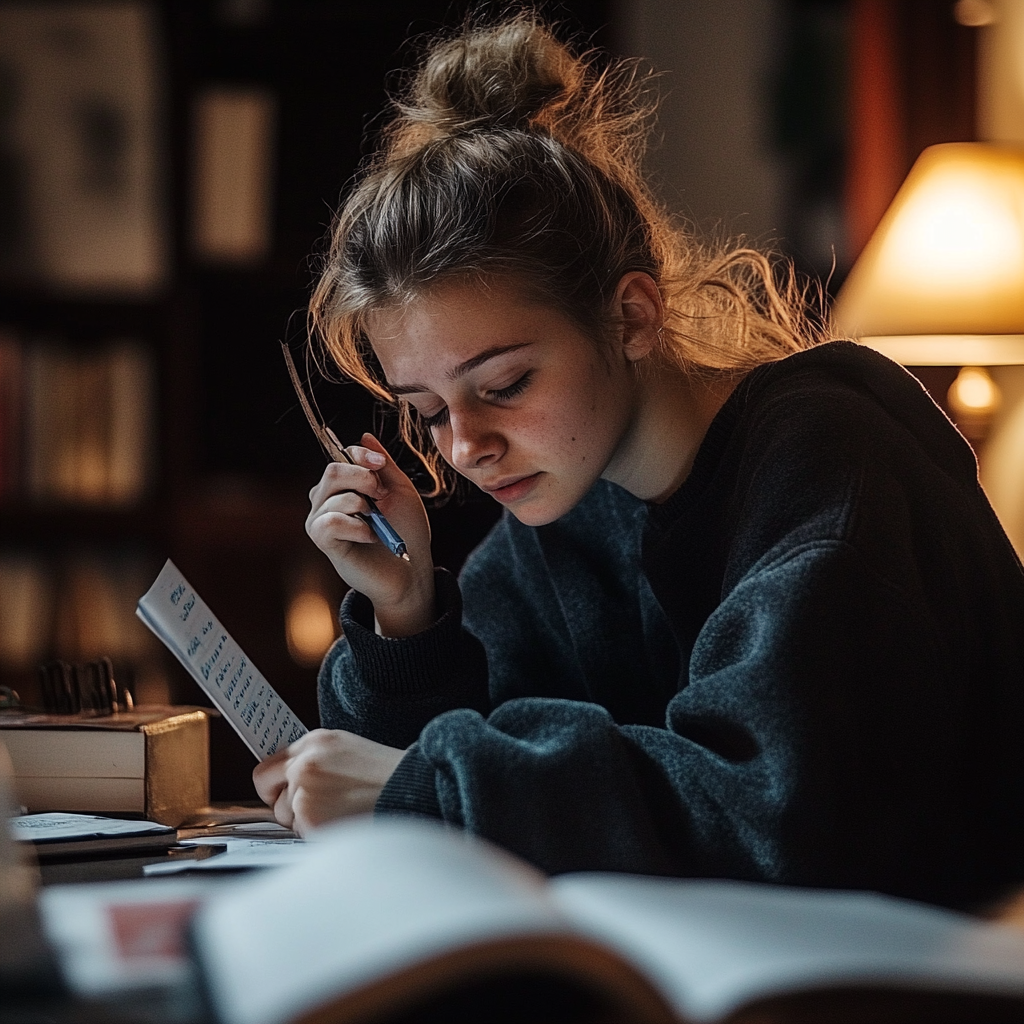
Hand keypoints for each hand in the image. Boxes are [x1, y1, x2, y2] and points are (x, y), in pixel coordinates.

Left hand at [253, 728, 405, 835]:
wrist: (412, 790)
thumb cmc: (387, 775)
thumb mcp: (347, 751)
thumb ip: (314, 760)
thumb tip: (286, 782)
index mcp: (315, 741)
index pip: (269, 766)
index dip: (276, 783)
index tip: (281, 792)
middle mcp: (305, 762)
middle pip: (268, 790)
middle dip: (284, 802)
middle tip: (313, 808)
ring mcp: (305, 788)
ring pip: (284, 815)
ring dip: (305, 820)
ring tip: (339, 812)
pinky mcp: (310, 816)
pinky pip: (300, 833)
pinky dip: (317, 834)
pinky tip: (343, 822)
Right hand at [306, 433, 434, 635]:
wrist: (411, 568)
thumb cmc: (406, 531)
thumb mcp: (399, 490)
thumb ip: (382, 465)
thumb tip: (365, 435)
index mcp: (344, 486)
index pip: (340, 456)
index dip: (360, 455)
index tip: (381, 465)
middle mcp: (326, 500)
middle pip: (333, 471)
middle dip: (363, 478)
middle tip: (382, 496)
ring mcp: (321, 520)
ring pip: (334, 496)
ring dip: (365, 507)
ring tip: (378, 524)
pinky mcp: (324, 541)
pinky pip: (331, 522)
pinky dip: (357, 527)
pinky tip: (371, 537)